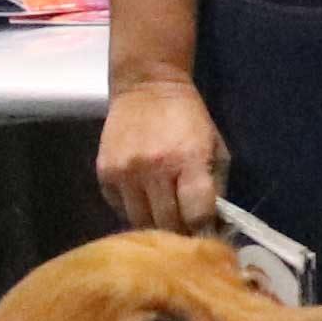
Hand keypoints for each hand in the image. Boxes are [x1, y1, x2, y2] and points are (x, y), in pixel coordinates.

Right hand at [96, 75, 226, 231]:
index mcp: (189, 159)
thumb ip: (216, 188)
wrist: (146, 87)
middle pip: (167, 224)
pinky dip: (134, 210)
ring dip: (155, 225)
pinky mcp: (105, 174)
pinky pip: (120, 209)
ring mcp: (126, 173)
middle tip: (186, 230)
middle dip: (180, 232)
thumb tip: (214, 228)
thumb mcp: (215, 148)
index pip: (196, 215)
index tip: (206, 234)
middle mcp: (154, 168)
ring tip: (164, 216)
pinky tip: (143, 198)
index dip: (204, 230)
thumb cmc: (189, 119)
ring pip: (141, 223)